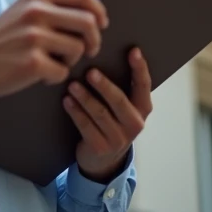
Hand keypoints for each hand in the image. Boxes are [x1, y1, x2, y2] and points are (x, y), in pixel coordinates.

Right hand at [0, 0, 107, 100]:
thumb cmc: (1, 39)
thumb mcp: (23, 10)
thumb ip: (52, 7)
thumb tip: (92, 13)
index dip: (99, 11)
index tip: (102, 24)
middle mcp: (36, 11)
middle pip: (89, 22)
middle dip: (94, 40)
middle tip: (88, 51)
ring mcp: (34, 36)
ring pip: (78, 49)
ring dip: (70, 60)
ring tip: (52, 62)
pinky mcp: (32, 62)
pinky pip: (63, 71)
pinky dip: (55, 77)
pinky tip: (39, 75)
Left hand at [64, 48, 152, 181]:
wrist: (104, 160)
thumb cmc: (112, 122)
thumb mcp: (123, 108)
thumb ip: (121, 87)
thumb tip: (104, 55)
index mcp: (143, 109)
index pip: (144, 85)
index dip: (140, 68)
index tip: (134, 51)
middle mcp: (135, 124)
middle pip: (119, 101)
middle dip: (104, 85)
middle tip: (90, 72)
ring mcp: (118, 138)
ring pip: (100, 113)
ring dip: (85, 98)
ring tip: (72, 85)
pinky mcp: (101, 147)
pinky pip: (86, 126)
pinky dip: (76, 112)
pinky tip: (67, 101)